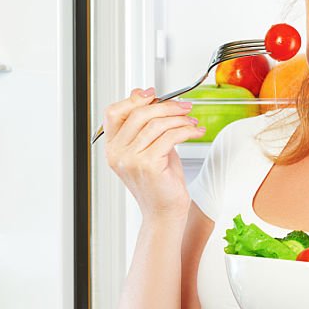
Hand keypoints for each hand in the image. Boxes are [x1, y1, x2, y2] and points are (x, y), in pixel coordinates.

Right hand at [103, 88, 205, 220]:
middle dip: (166, 106)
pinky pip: (170, 136)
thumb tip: (144, 96)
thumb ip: (145, 125)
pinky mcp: (148, 165)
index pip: (114, 112)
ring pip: (156, 124)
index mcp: (113, 148)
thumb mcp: (150, 148)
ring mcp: (130, 159)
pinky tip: (195, 132)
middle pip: (138, 113)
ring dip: (179, 118)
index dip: (134, 99)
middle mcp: (117, 153)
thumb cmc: (160, 183)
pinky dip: (186, 131)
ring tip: (191, 121)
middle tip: (184, 107)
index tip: (154, 94)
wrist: (165, 213)